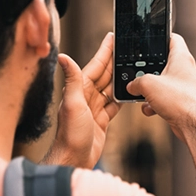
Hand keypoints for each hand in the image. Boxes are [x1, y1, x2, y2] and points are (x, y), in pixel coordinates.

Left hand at [43, 32, 119, 167]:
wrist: (73, 159)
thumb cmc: (70, 133)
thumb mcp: (72, 103)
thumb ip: (72, 79)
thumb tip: (63, 56)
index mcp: (80, 89)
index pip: (95, 65)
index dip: (105, 51)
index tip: (112, 37)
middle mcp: (86, 96)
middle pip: (105, 74)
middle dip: (115, 60)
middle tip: (127, 47)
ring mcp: (94, 109)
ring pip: (111, 88)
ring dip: (121, 77)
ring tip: (132, 65)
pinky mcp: (102, 120)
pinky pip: (114, 105)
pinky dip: (122, 98)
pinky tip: (130, 92)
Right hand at [126, 33, 195, 142]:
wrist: (191, 124)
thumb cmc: (177, 100)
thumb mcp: (148, 84)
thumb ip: (136, 82)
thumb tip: (131, 86)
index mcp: (181, 58)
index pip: (173, 38)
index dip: (160, 36)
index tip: (149, 39)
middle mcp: (185, 70)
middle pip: (164, 62)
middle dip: (149, 68)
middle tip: (138, 71)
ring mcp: (183, 86)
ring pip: (162, 81)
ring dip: (150, 88)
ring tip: (141, 93)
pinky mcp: (181, 100)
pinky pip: (164, 97)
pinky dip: (155, 103)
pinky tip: (149, 109)